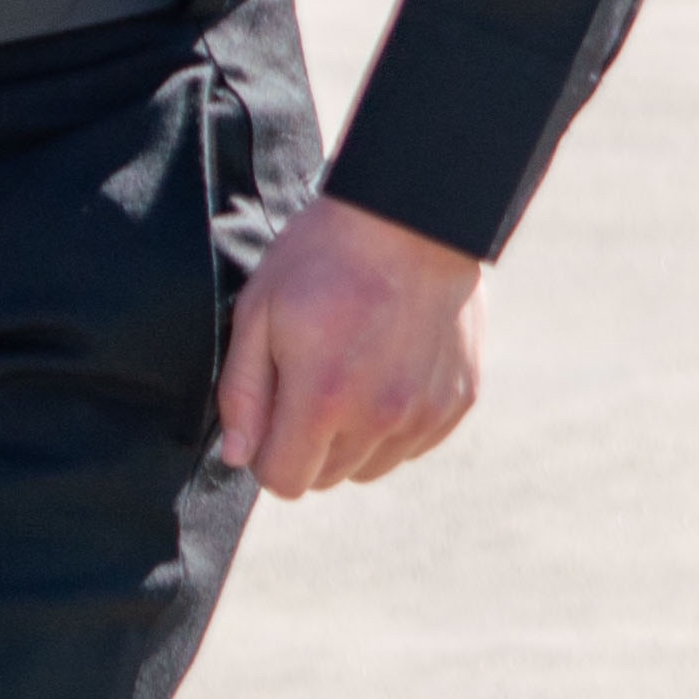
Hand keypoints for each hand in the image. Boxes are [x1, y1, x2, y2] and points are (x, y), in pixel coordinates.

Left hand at [217, 197, 485, 497]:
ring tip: (353, 375)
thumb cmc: (325, 257)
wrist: (414, 217)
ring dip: (355, 439)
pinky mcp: (459, 399)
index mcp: (324, 399)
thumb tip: (238, 457)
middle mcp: (381, 417)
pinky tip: (390, 369)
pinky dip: (397, 422)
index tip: (273, 413)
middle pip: (328, 478)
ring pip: (372, 466)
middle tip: (312, 381)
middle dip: (309, 444)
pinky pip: (414, 442)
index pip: (284, 481)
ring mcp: (426, 410)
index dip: (266, 454)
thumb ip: (243, 394)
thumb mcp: (259, 313)